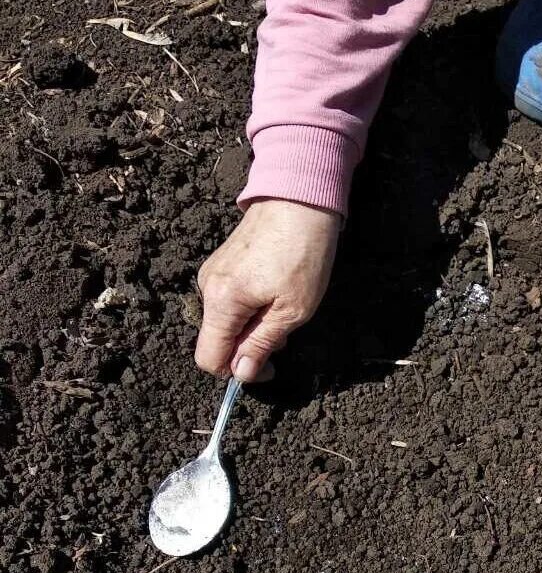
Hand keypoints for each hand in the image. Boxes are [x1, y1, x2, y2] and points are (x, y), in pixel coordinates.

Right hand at [194, 199, 339, 381]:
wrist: (300, 198)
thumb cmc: (302, 252)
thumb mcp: (292, 310)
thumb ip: (262, 344)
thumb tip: (241, 374)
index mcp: (221, 302)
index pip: (208, 358)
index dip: (236, 373)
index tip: (269, 368)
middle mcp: (207, 287)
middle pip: (217, 340)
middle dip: (249, 346)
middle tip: (285, 331)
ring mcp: (213, 273)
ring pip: (225, 320)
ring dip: (253, 326)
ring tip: (286, 305)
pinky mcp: (223, 263)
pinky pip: (230, 300)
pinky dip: (252, 307)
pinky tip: (277, 290)